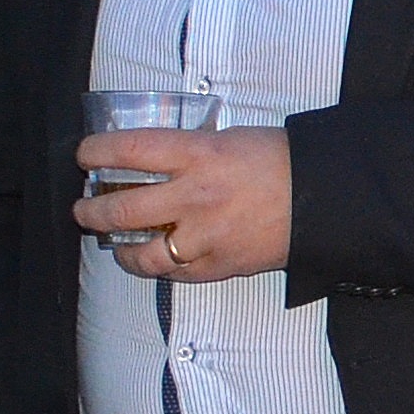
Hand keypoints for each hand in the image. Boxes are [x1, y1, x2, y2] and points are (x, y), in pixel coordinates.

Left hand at [74, 123, 296, 281]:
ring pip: (141, 253)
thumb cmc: (286, 162)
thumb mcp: (231, 138)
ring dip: (118, 249)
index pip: (126, 151)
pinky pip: (174, 274)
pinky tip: (152, 261)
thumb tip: (161, 160)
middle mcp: (194, 196)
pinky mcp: (220, 265)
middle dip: (92, 210)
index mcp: (197, 154)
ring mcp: (205, 236)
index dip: (95, 153)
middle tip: (85, 208)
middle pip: (121, 209)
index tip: (86, 155)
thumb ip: (192, 151)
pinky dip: (158, 269)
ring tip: (113, 243)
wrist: (328, 198)